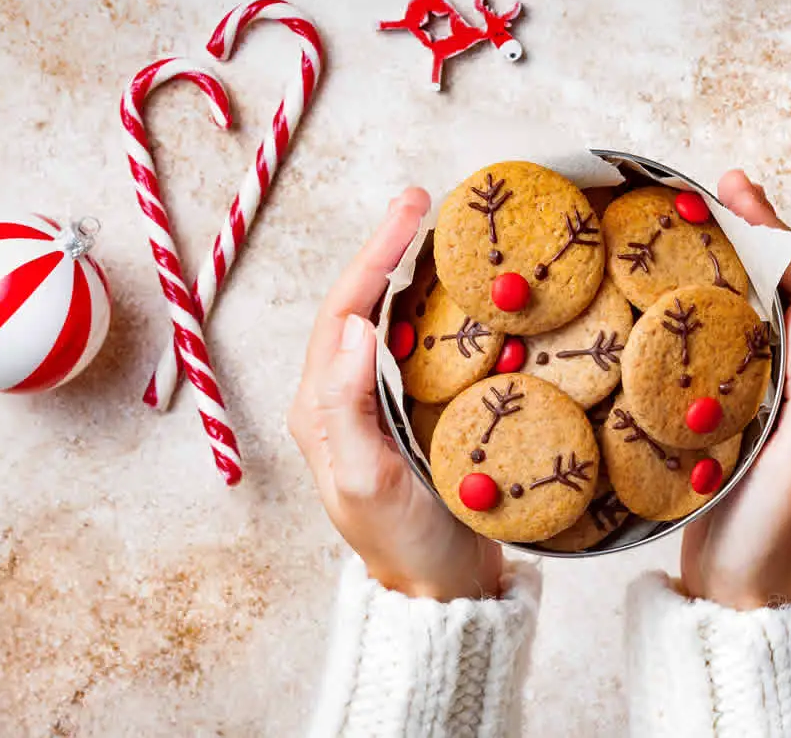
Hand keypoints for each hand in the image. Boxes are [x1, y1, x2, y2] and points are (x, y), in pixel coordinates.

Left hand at [288, 188, 502, 601]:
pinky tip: (467, 296)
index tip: (411, 209)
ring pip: (391, 321)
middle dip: (390, 248)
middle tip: (426, 200)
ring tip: (445, 233)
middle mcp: (344, 397)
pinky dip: (440, 312)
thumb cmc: (403, 542)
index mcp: (323, 406)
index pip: (344, 310)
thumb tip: (356, 323)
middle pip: (363, 303)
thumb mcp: (366, 480)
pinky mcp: (413, 415)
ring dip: (413, 273)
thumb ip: (348, 404)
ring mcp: (379, 405)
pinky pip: (422, 349)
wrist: (441, 589)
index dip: (375, 253)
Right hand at [680, 171, 790, 609]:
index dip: (785, 246)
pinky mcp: (755, 412)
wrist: (743, 597)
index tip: (746, 203)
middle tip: (727, 187)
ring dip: (747, 260)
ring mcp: (789, 399)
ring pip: (771, 311)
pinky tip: (699, 281)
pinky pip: (745, 339)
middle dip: (767, 236)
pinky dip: (726, 299)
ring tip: (713, 214)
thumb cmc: (771, 544)